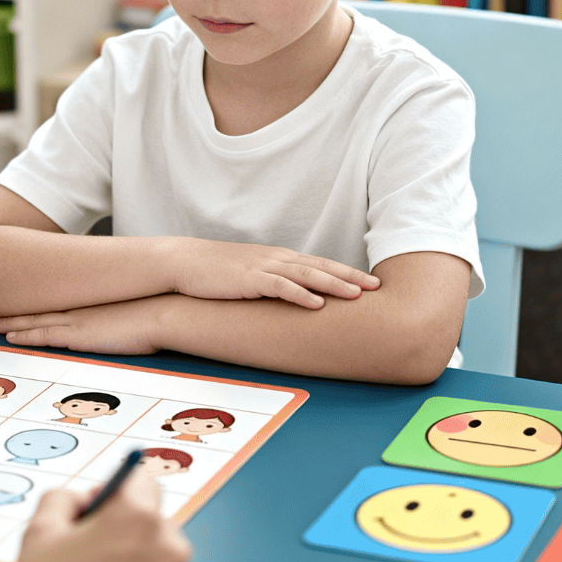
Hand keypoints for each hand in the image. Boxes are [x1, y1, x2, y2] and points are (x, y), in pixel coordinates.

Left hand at [0, 298, 164, 354]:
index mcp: (91, 303)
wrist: (164, 313)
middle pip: (38, 309)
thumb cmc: (157, 314)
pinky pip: (43, 334)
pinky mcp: (79, 334)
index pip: (55, 304)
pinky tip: (10, 337)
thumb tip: (123, 321)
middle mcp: (79, 308)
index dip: (33, 306)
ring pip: (34, 320)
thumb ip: (122, 316)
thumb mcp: (135, 312)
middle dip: (11, 312)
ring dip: (10, 323)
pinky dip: (24, 335)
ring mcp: (77, 320)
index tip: (16, 305)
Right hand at [0, 475, 191, 561]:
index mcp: (137, 518)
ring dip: (135, 559)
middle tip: (90, 547)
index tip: (104, 502)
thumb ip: (65, 497)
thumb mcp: (40, 529)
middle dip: (125, 526)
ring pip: (158, 554)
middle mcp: (167, 548)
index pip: (142, 477)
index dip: (117, 488)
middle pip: (152, 518)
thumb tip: (83, 498)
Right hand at [165, 238, 376, 309]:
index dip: (347, 272)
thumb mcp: (251, 275)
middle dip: (351, 276)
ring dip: (334, 284)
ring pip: (306, 274)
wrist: (184, 262)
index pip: (320, 263)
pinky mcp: (249, 279)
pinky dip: (301, 294)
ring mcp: (263, 267)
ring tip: (357, 295)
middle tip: (377, 286)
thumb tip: (293, 300)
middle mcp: (277, 259)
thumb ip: (273, 283)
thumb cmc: (216, 272)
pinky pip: (280, 286)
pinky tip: (317, 303)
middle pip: (321, 266)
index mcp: (279, 258)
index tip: (370, 282)